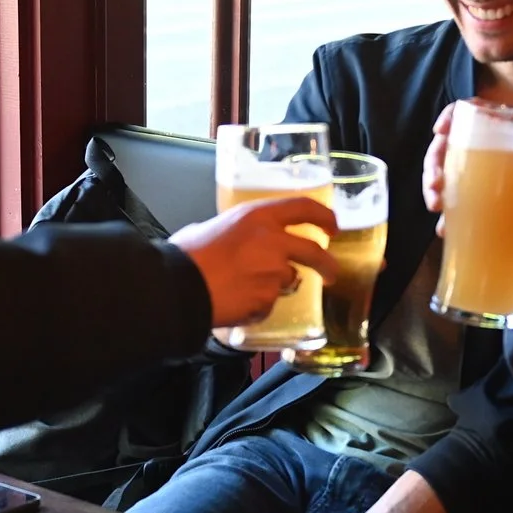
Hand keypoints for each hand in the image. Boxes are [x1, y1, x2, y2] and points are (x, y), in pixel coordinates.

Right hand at [171, 197, 338, 326]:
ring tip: (243, 286)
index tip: (333, 227)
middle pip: (315, 252)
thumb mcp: (211, 226)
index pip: (304, 208)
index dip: (324, 216)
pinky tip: (235, 301)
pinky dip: (257, 305)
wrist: (179, 287)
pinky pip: (268, 303)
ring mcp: (273, 273)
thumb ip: (235, 231)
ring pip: (287, 281)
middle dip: (327, 265)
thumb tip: (234, 237)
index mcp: (258, 217)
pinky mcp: (267, 300)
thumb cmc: (187, 254)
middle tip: (330, 273)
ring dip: (274, 285)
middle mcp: (273, 242)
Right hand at [421, 105, 512, 245]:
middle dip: (434, 160)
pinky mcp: (468, 201)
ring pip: (442, 169)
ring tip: (436, 205)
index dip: (452, 115)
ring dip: (431, 184)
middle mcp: (487, 152)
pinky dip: (442, 212)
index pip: (475, 112)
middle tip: (435, 184)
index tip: (440, 130)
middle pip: (450, 142)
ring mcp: (474, 177)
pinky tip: (444, 228)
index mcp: (509, 137)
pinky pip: (447, 199)